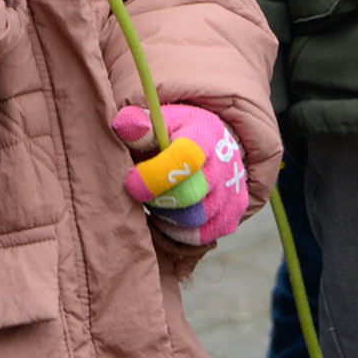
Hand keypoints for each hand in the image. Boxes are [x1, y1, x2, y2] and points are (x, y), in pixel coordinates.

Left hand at [113, 102, 247, 247]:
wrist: (210, 145)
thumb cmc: (172, 134)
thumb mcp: (156, 121)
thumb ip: (137, 125)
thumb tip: (125, 127)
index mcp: (204, 132)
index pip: (186, 157)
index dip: (156, 174)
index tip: (131, 181)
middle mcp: (225, 162)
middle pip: (191, 195)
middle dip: (159, 197)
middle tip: (142, 192)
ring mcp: (232, 190)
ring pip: (195, 220)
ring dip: (167, 215)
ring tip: (156, 199)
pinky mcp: (231, 215)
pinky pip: (201, 236)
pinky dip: (179, 231)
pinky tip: (168, 214)